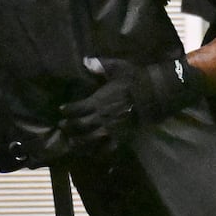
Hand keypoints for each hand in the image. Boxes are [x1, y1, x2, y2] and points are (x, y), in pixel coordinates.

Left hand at [59, 56, 204, 156]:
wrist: (154, 95)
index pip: (76, 108)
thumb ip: (100, 66)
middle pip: (79, 126)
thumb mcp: (118, 68)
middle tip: (62, 127)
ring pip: (89, 140)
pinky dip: (99, 154)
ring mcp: (111, 130)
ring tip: (72, 143)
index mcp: (97, 101)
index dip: (66, 110)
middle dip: (69, 127)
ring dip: (79, 142)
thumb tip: (85, 61)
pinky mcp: (122, 138)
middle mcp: (101, 117)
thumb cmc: (136, 80)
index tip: (61, 110)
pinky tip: (94, 154)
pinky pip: (108, 150)